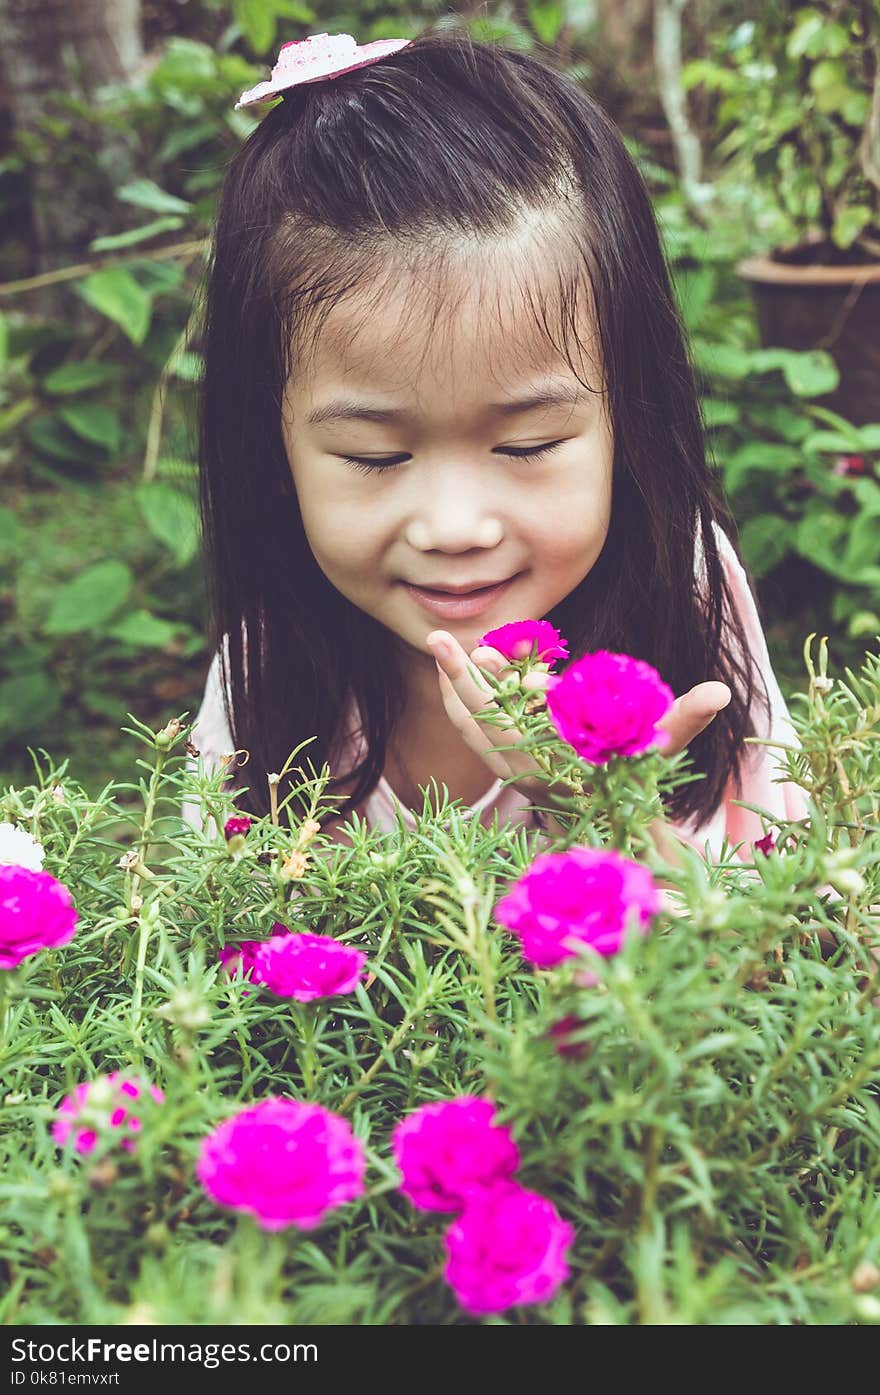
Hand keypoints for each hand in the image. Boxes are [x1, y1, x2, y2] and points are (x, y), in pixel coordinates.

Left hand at [427, 630, 731, 852]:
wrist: (622, 822)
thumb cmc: (644, 780)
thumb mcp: (665, 747)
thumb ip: (688, 718)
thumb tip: (721, 692)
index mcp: (554, 766)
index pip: (509, 725)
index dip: (490, 688)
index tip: (479, 650)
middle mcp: (525, 771)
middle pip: (477, 722)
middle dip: (457, 678)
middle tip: (440, 638)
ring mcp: (511, 769)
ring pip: (469, 726)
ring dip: (455, 687)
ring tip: (447, 645)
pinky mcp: (507, 763)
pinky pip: (475, 731)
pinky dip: (464, 701)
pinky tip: (462, 670)